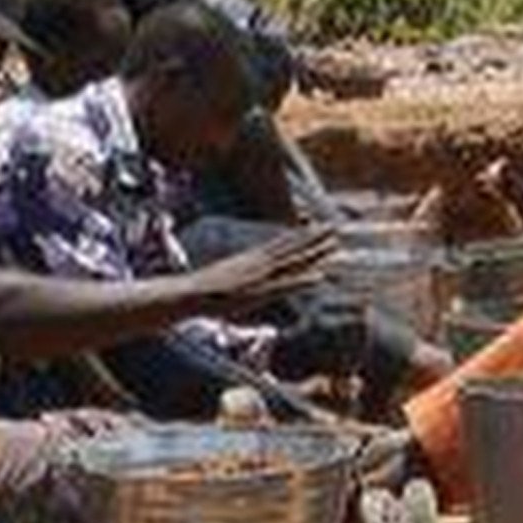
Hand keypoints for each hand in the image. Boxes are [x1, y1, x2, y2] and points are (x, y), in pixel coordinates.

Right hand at [185, 223, 338, 315]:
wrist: (187, 294)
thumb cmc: (200, 291)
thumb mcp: (222, 278)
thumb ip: (235, 275)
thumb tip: (239, 277)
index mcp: (250, 260)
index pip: (280, 244)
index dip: (301, 236)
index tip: (317, 228)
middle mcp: (258, 264)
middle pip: (291, 248)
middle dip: (314, 239)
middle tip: (335, 228)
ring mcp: (260, 277)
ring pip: (293, 262)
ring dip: (314, 254)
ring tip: (335, 245)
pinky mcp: (259, 292)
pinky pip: (286, 285)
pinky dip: (303, 280)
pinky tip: (321, 277)